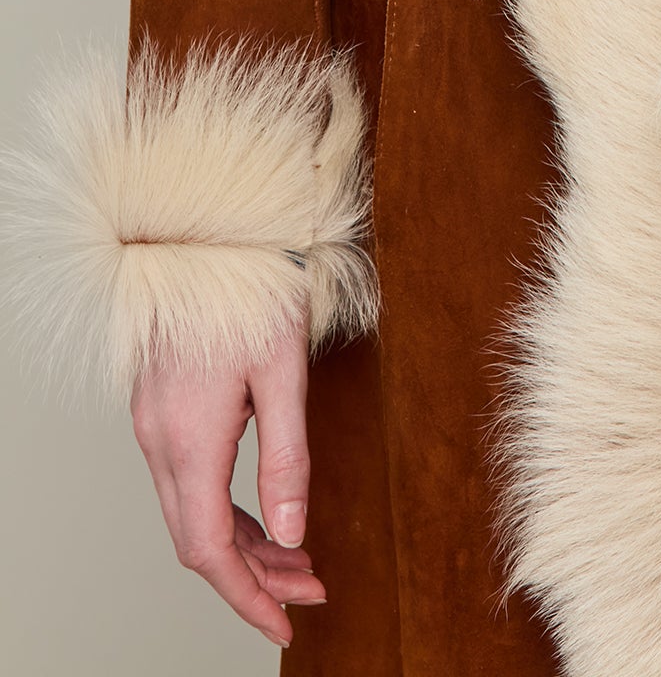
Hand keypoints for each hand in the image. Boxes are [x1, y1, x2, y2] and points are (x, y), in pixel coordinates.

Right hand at [131, 320, 322, 648]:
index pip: (210, 550)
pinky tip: (265, 517)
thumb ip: (288, 456)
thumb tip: (295, 534)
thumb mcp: (283, 369)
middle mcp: (160, 441)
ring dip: (244, 544)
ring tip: (300, 560)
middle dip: (254, 576)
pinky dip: (226, 510)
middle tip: (311, 588)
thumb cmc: (249, 288)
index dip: (248, 595)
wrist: (201, 232)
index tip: (287, 622)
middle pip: (200, 540)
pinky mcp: (161, 409)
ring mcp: (155, 425)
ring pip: (192, 513)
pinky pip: (188, 483)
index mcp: (189, 440)